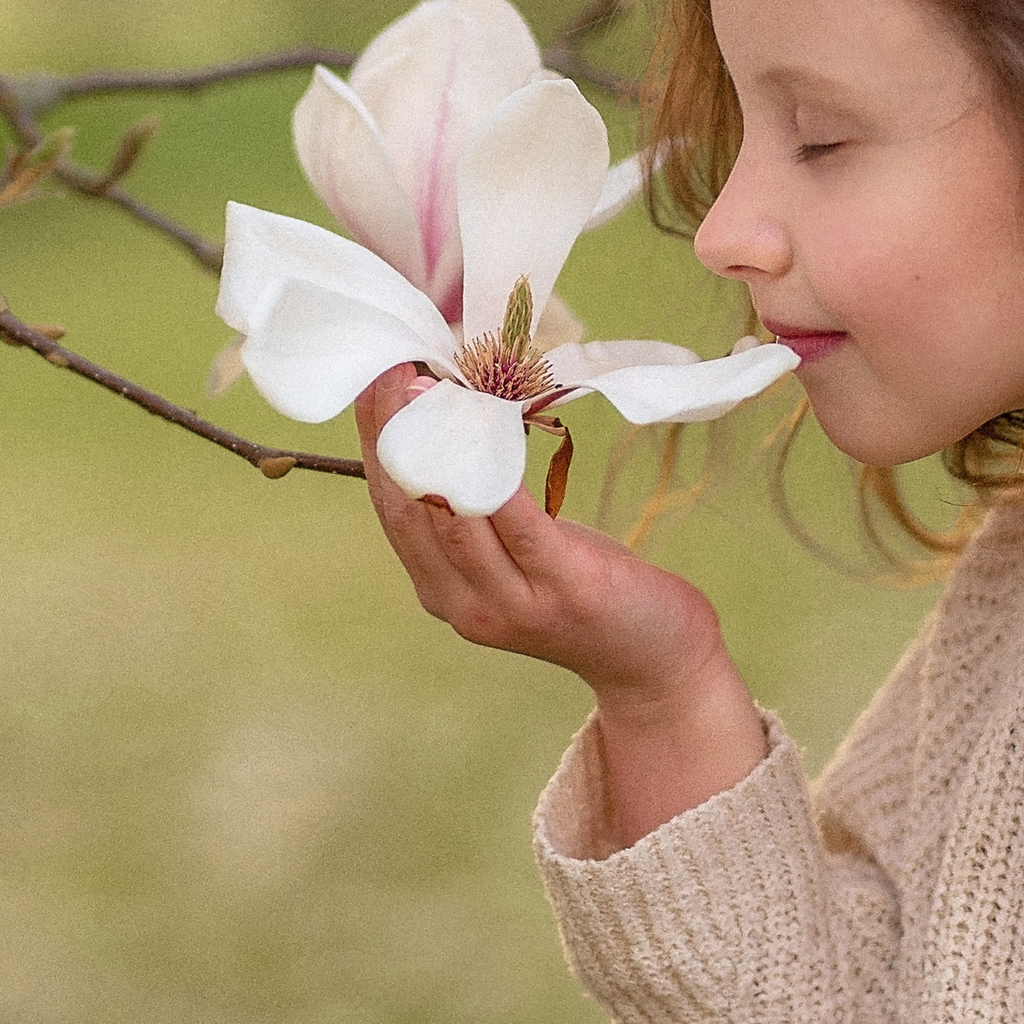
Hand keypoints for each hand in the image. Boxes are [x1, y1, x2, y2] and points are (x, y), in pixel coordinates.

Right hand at [355, 371, 767, 844]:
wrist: (651, 657)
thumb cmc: (580, 586)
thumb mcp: (513, 552)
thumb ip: (475, 506)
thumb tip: (448, 414)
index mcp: (439, 591)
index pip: (391, 507)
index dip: (376, 441)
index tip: (372, 379)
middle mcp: (462, 603)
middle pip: (410, 507)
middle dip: (394, 431)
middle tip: (391, 365)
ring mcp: (509, 602)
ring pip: (451, 514)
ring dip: (437, 442)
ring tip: (430, 383)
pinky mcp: (563, 588)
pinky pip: (515, 521)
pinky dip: (493, 470)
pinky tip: (487, 423)